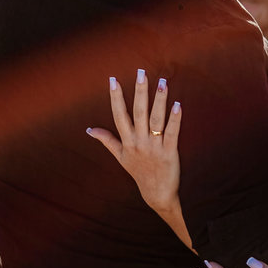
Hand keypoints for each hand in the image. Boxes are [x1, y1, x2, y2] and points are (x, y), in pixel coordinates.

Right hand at [87, 70, 181, 214]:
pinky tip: (178, 105)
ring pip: (156, 120)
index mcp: (127, 142)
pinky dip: (175, 119)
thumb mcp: (120, 157)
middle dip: (139, 92)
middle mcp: (138, 142)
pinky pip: (172, 133)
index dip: (116, 98)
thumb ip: (106, 140)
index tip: (113, 80)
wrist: (157, 194)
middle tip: (140, 72)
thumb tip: (89, 129)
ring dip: (159, 100)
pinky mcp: (170, 152)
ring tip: (162, 82)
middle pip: (138, 113)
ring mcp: (154, 147)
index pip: (119, 115)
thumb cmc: (139, 173)